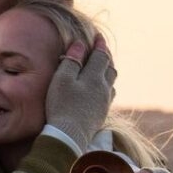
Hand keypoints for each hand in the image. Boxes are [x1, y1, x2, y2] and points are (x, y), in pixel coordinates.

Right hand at [44, 35, 115, 150]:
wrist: (69, 136)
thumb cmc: (62, 105)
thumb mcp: (62, 80)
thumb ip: (71, 61)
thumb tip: (79, 44)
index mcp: (94, 77)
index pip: (101, 56)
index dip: (100, 45)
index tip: (98, 37)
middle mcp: (104, 88)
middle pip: (110, 68)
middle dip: (106, 57)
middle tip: (101, 50)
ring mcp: (104, 102)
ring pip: (111, 82)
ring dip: (107, 72)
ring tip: (102, 68)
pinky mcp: (102, 114)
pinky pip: (109, 95)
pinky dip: (106, 86)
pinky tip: (101, 90)